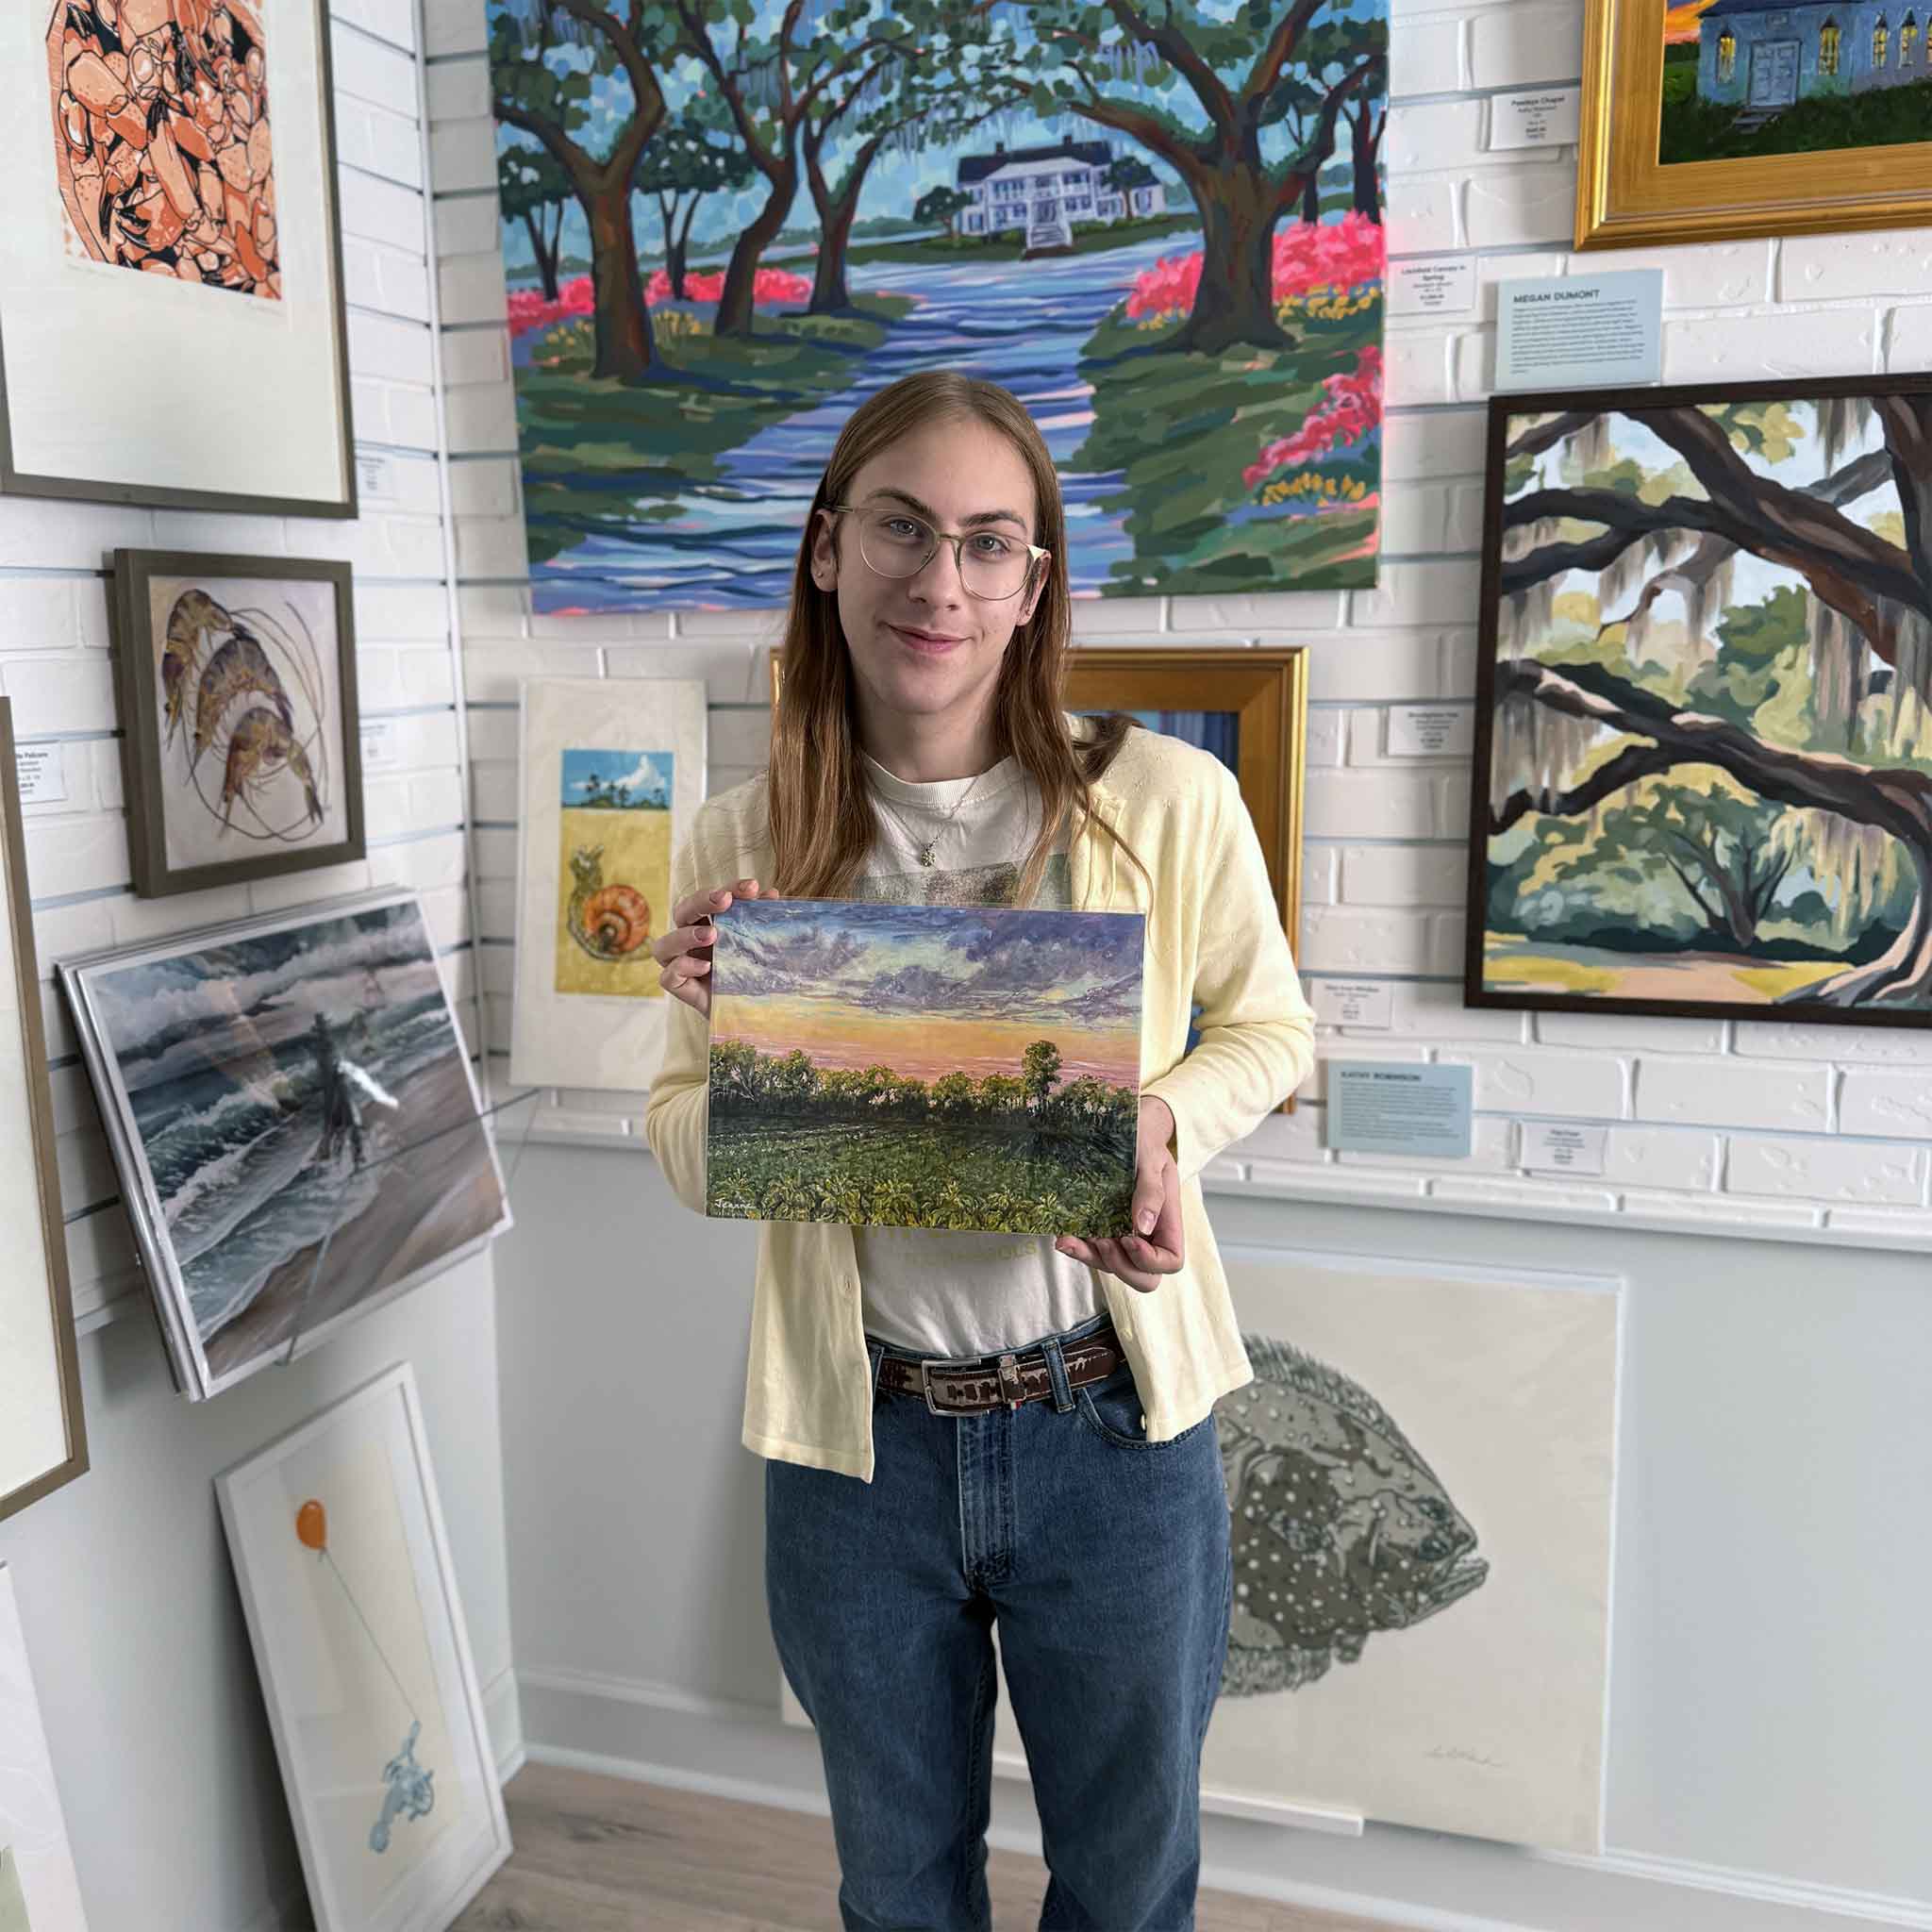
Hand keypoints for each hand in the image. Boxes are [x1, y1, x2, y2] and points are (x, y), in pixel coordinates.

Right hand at [649, 878, 777, 1017]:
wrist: (752, 1012)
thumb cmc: (752, 973)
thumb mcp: (759, 946)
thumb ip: (760, 921)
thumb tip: (770, 894)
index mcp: (707, 923)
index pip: (711, 899)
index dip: (730, 889)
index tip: (752, 887)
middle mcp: (689, 941)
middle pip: (682, 912)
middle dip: (702, 901)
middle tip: (725, 900)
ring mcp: (680, 964)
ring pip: (664, 945)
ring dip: (685, 935)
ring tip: (711, 934)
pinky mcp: (680, 988)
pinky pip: (668, 977)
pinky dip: (684, 968)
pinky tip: (706, 966)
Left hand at [1054, 1097, 1182, 1293]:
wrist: (1128, 1128)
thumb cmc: (1145, 1141)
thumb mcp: (1151, 1159)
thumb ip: (1151, 1191)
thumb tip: (1143, 1226)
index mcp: (1168, 1222)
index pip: (1171, 1261)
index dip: (1150, 1260)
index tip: (1129, 1237)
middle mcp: (1148, 1235)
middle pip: (1143, 1277)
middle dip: (1121, 1267)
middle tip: (1103, 1242)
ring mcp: (1124, 1235)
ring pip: (1112, 1266)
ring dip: (1090, 1258)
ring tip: (1069, 1240)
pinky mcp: (1102, 1228)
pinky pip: (1091, 1250)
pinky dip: (1077, 1247)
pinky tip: (1062, 1236)